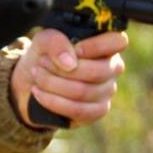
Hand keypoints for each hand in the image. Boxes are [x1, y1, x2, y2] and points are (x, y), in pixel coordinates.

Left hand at [9, 29, 126, 127]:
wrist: (33, 81)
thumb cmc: (46, 55)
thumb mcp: (44, 40)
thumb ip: (55, 42)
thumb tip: (70, 63)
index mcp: (106, 45)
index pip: (118, 41)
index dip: (97, 46)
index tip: (75, 49)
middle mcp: (112, 68)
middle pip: (97, 72)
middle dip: (62, 69)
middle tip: (41, 63)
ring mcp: (107, 91)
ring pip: (83, 92)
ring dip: (53, 84)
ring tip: (37, 76)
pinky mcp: (97, 111)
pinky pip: (78, 110)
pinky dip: (53, 102)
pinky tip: (38, 93)